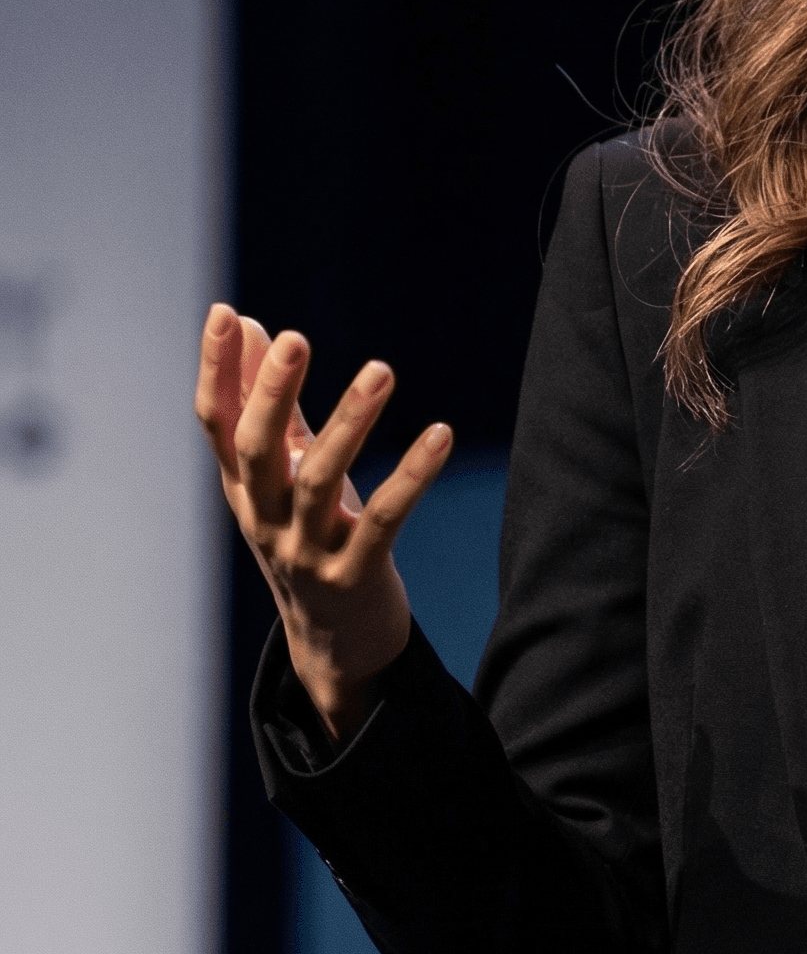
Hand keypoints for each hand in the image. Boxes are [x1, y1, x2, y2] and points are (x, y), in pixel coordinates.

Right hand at [195, 302, 450, 740]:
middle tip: (294, 338)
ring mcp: (305, 550)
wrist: (336, 641)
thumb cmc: (311, 534)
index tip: (223, 312)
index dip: (216, 370)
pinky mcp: (355, 574)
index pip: (217, 422)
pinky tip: (441, 433)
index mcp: (244, 487)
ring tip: (381, 369)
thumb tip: (247, 323)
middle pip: (257, 450)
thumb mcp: (283, 471)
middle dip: (272, 393)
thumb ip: (269, 401)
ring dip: (351, 422)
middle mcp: (265, 517)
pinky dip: (413, 475)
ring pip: (321, 480)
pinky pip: (385, 518)